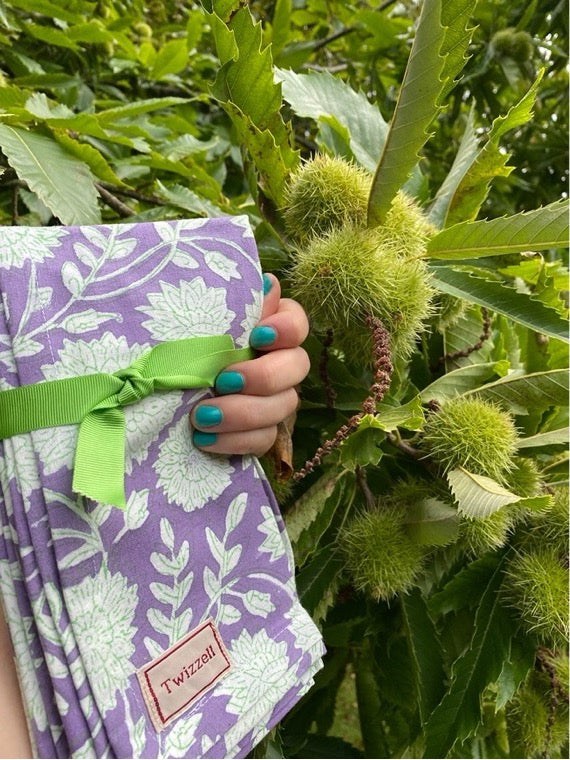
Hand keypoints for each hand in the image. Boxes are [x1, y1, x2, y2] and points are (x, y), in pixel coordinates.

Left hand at [191, 274, 309, 455]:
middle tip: (224, 380)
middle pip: (297, 366)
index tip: (258, 335)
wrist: (148, 397)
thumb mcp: (192, 321)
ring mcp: (272, 401)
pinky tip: (203, 439)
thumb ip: (231, 304)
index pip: (297, 322)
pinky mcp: (258, 433)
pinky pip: (263, 440)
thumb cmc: (173, 348)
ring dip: (243, 412)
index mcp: (266, 330)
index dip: (287, 329)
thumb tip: (267, 283)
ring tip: (201, 416)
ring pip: (283, 406)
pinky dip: (234, 441)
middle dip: (264, 376)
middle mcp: (277, 363)